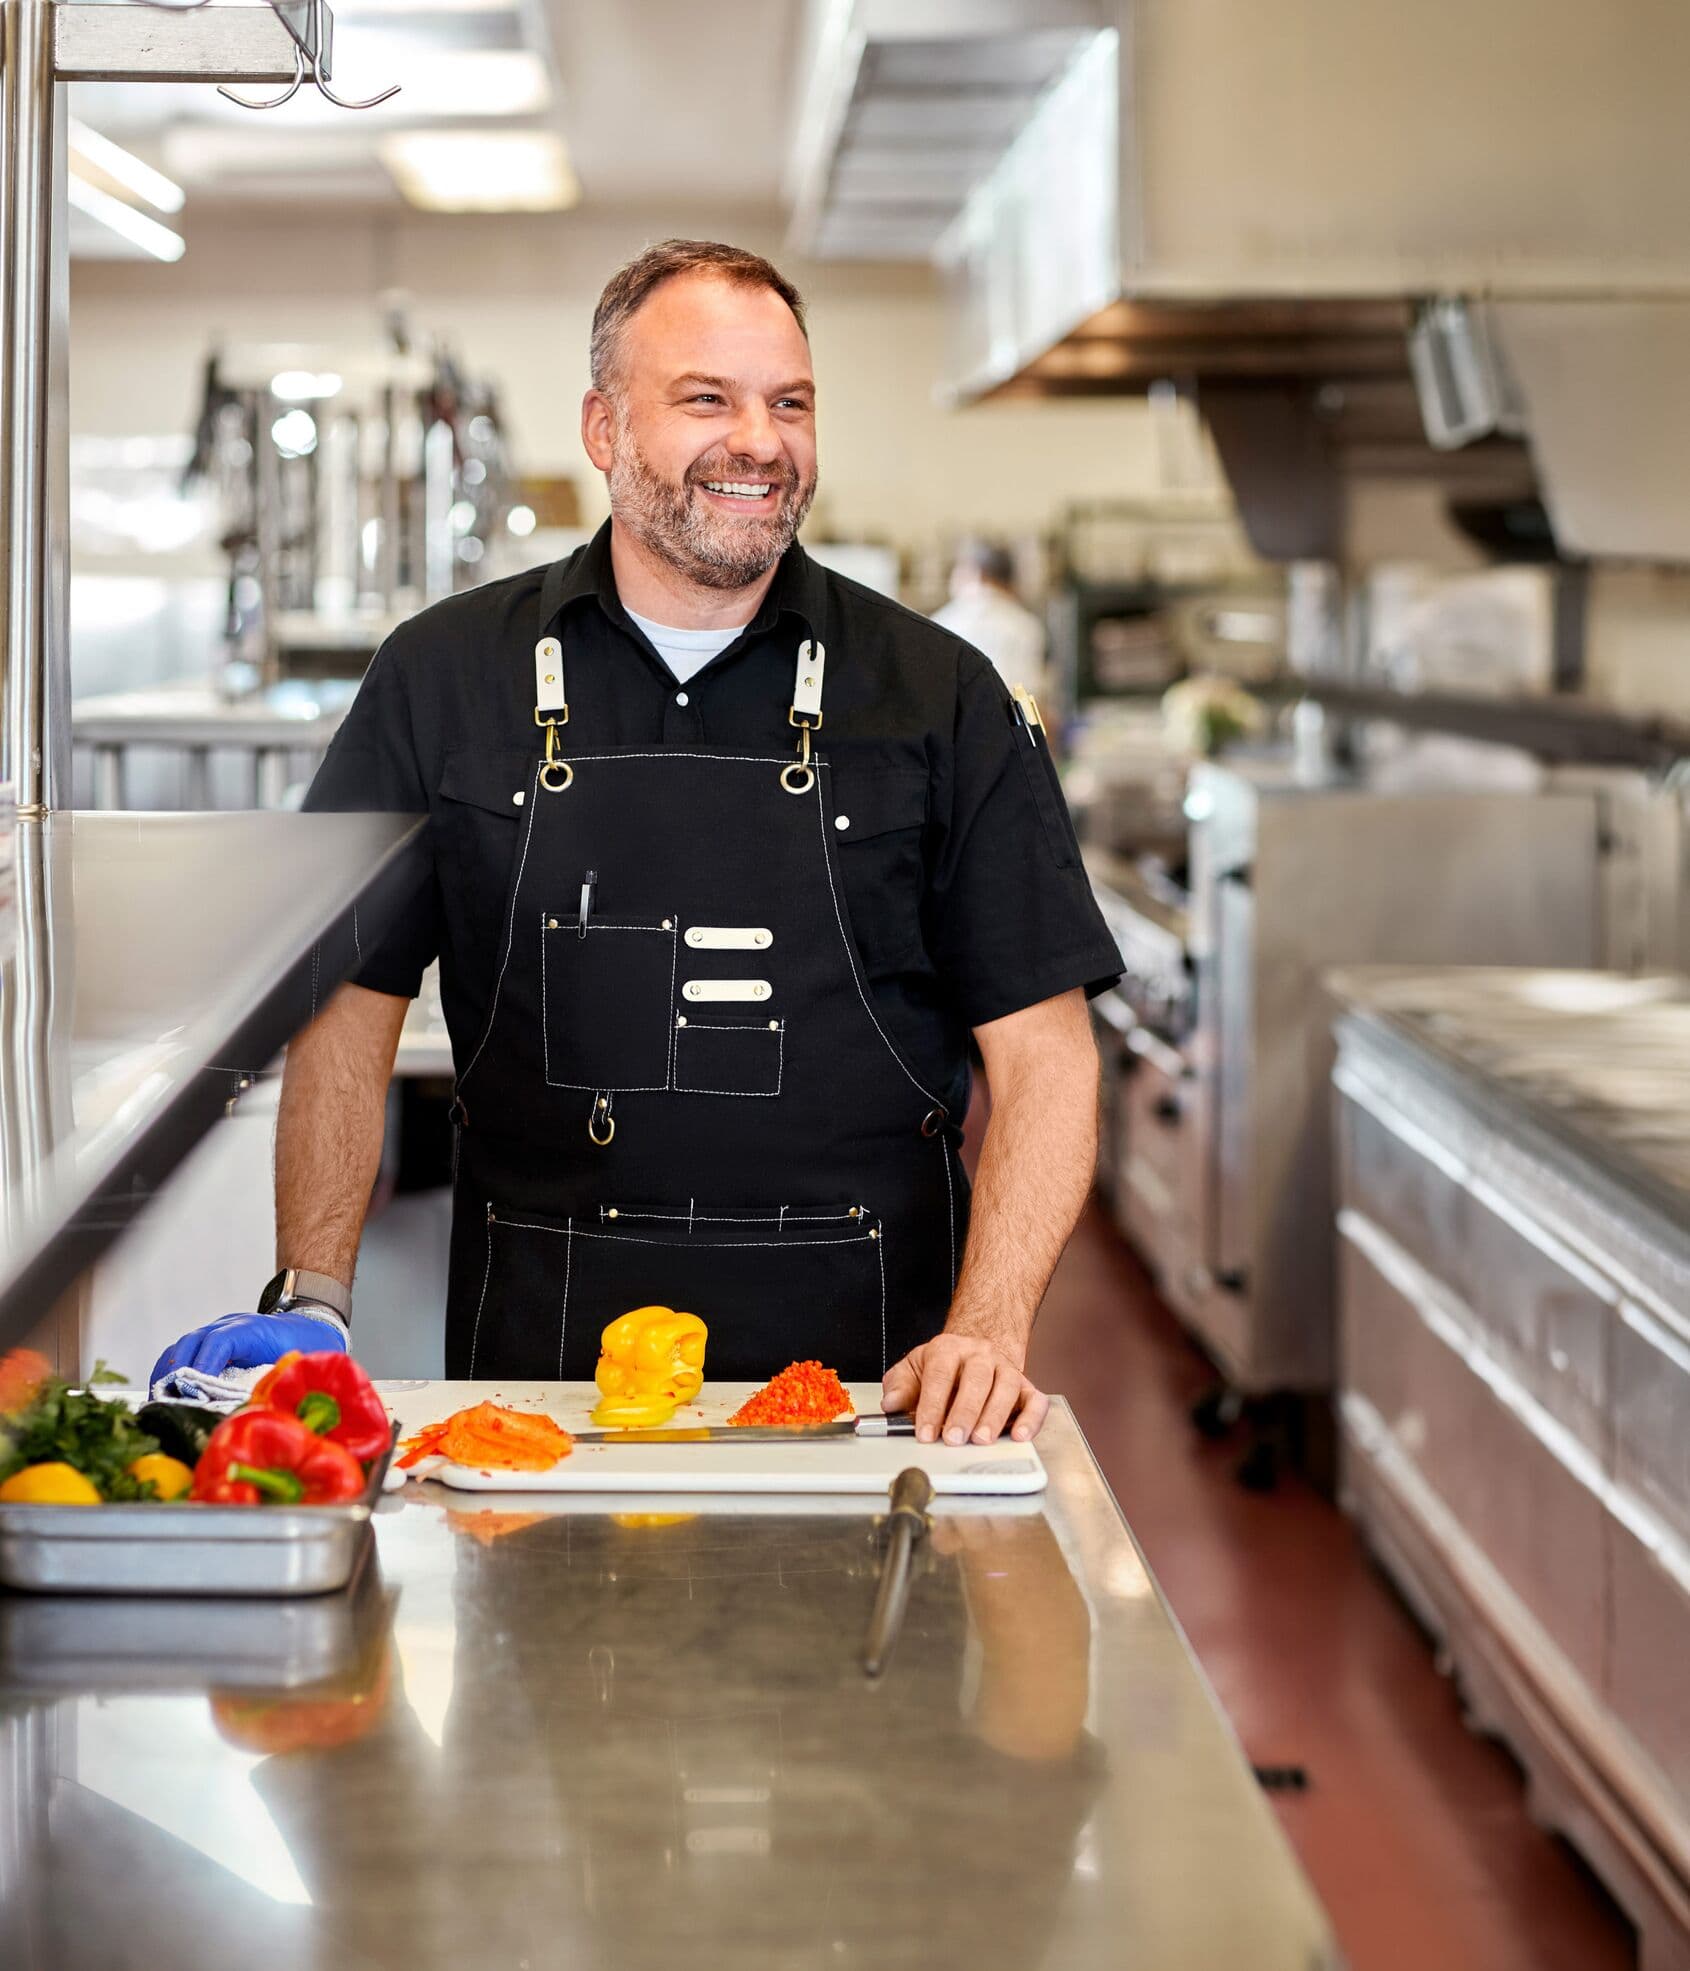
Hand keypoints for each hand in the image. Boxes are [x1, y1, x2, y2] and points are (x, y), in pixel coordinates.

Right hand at [149, 1312, 346, 1389]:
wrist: (311, 1326)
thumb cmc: (308, 1347)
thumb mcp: (302, 1363)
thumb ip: (282, 1382)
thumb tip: (262, 1411)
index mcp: (253, 1329)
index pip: (220, 1341)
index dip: (204, 1365)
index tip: (193, 1394)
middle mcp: (229, 1326)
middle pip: (192, 1342)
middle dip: (177, 1374)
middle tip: (169, 1405)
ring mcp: (216, 1332)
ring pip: (182, 1347)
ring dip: (167, 1374)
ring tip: (160, 1404)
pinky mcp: (211, 1344)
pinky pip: (183, 1354)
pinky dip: (170, 1372)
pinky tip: (165, 1395)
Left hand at [881, 1333, 1049, 1445]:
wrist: (975, 1353)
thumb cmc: (943, 1367)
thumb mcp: (913, 1370)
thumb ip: (900, 1387)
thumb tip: (891, 1404)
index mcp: (948, 1349)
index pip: (940, 1376)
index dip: (932, 1406)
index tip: (925, 1432)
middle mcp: (980, 1355)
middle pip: (976, 1380)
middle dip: (964, 1412)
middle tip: (954, 1438)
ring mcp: (1006, 1369)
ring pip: (1006, 1389)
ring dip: (994, 1417)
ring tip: (981, 1440)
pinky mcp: (1026, 1387)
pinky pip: (1035, 1401)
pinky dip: (1031, 1420)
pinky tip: (1019, 1435)